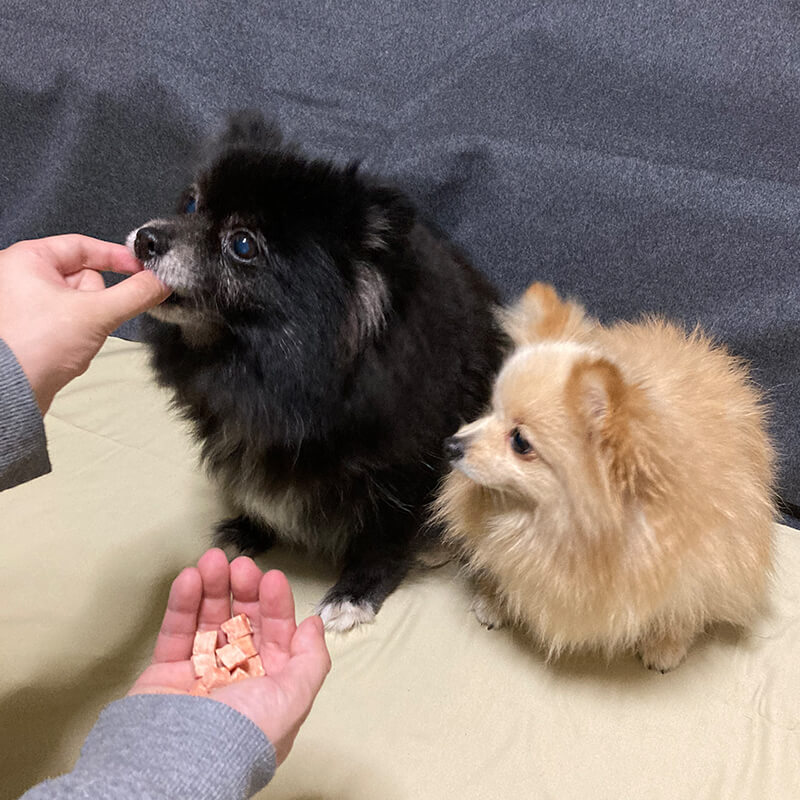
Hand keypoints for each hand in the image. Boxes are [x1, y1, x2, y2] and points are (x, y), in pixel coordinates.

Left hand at [0, 234, 170, 413]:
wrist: (14, 392)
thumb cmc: (32, 348)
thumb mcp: (97, 313)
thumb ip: (136, 294)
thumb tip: (161, 281)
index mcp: (27, 259)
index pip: (83, 245)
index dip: (117, 257)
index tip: (142, 269)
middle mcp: (22, 275)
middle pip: (85, 275)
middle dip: (97, 300)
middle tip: (89, 317)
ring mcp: (27, 302)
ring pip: (82, 300)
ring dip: (89, 318)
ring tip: (74, 336)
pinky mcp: (34, 325)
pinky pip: (72, 318)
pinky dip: (79, 330)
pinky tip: (69, 345)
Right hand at [129, 549, 331, 764]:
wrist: (178, 766)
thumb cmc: (243, 734)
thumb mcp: (294, 698)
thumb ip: (311, 660)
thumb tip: (315, 625)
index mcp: (269, 689)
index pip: (276, 637)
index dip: (276, 606)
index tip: (272, 577)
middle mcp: (236, 681)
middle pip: (242, 624)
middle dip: (243, 591)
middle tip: (241, 564)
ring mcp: (200, 676)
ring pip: (209, 622)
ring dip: (212, 588)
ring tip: (212, 561)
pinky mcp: (165, 674)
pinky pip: (175, 633)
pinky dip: (182, 604)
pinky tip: (190, 578)